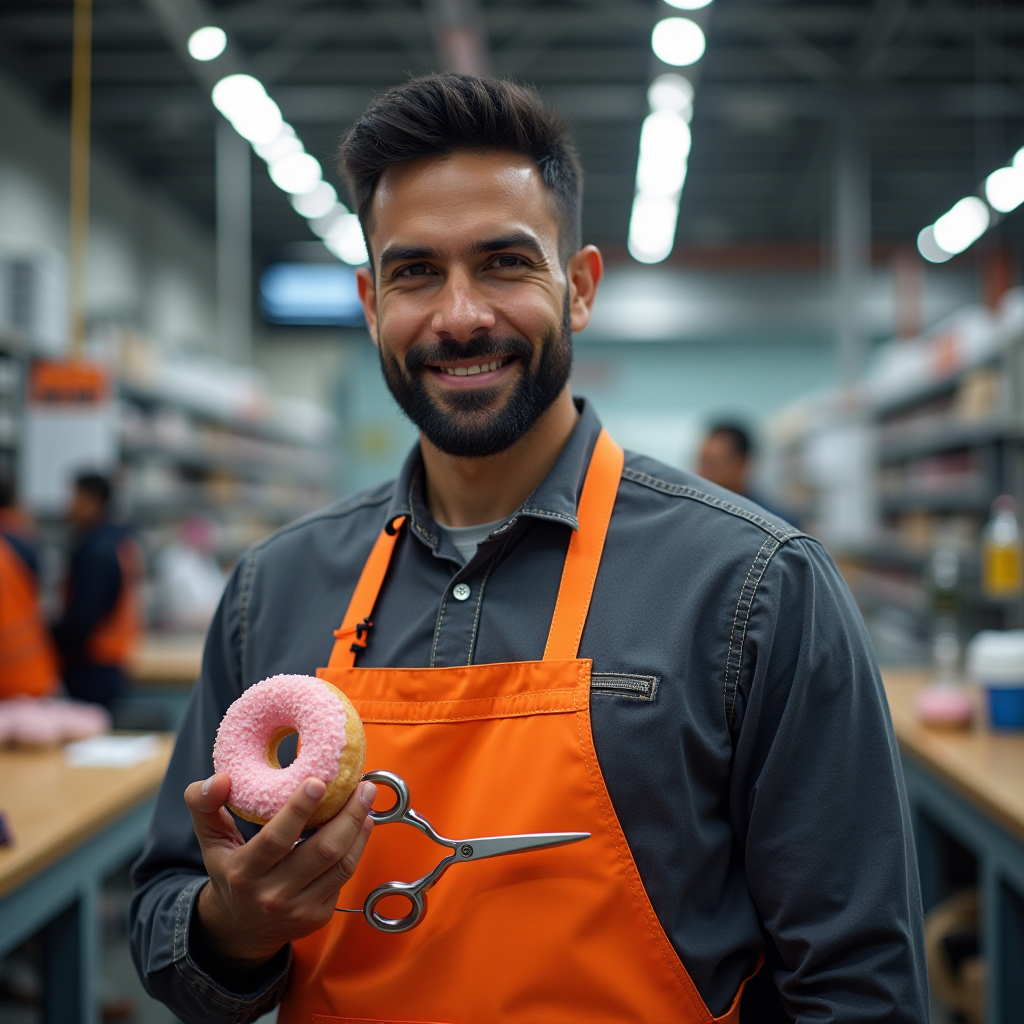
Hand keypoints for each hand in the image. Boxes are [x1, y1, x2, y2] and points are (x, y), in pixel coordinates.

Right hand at [185, 772, 375, 965]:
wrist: (239, 931)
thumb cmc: (229, 873)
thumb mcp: (210, 842)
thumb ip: (205, 806)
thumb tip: (219, 778)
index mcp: (244, 872)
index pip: (276, 839)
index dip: (299, 809)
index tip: (318, 781)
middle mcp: (272, 895)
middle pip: (322, 851)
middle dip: (347, 815)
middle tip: (362, 786)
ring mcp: (299, 909)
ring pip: (341, 864)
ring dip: (359, 828)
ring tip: (366, 799)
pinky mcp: (319, 916)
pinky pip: (344, 877)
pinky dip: (357, 847)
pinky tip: (361, 825)